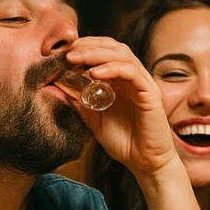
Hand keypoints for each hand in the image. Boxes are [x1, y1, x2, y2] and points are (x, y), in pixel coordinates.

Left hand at [63, 37, 178, 177]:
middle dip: (88, 45)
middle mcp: (133, 78)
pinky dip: (113, 68)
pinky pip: (132, 73)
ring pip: (122, 55)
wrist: (145, 163)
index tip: (62, 52)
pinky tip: (95, 73)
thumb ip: (80, 103)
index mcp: (120, 81)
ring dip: (97, 53)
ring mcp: (143, 84)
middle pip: (113, 47)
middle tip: (67, 52)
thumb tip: (58, 87)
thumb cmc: (124, 143)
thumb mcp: (94, 120)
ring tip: (76, 58)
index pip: (104, 52)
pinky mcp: (151, 94)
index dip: (84, 47)